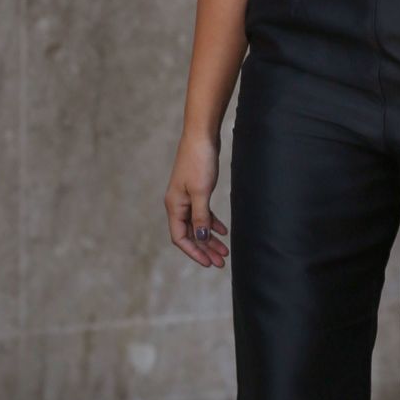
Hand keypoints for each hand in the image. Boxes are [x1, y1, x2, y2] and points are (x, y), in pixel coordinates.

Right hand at [164, 129, 228, 268]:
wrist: (201, 136)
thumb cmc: (199, 161)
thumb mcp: (201, 192)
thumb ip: (200, 216)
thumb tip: (201, 237)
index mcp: (174, 206)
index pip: (180, 237)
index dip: (194, 252)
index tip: (209, 263)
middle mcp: (178, 204)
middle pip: (190, 234)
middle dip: (205, 249)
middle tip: (221, 262)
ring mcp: (187, 197)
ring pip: (198, 224)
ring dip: (210, 238)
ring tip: (225, 251)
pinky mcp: (196, 190)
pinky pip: (203, 213)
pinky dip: (212, 223)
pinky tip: (224, 231)